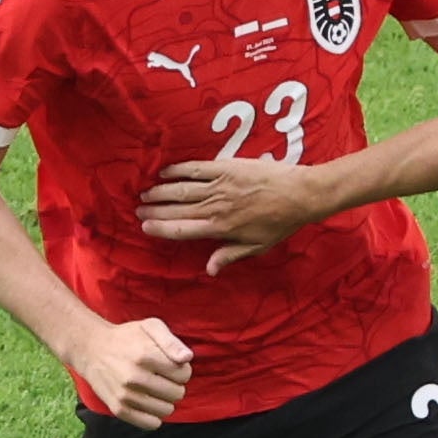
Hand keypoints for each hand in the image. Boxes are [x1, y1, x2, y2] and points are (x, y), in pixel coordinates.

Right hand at [67, 317, 192, 428]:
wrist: (91, 349)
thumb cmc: (127, 337)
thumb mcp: (151, 327)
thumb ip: (172, 341)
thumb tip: (187, 358)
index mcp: (145, 355)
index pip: (184, 374)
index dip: (182, 370)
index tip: (171, 365)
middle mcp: (134, 377)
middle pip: (177, 393)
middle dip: (175, 385)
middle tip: (162, 377)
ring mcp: (125, 395)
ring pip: (167, 410)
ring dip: (166, 401)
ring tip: (155, 389)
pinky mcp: (118, 408)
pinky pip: (151, 424)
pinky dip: (154, 416)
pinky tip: (149, 402)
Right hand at [138, 157, 316, 275]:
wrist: (300, 194)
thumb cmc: (281, 223)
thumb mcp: (257, 246)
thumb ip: (230, 255)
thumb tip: (209, 270)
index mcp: (221, 228)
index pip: (183, 229)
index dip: (161, 228)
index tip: (145, 226)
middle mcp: (216, 207)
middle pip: (177, 209)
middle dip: (155, 209)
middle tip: (138, 208)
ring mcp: (220, 186)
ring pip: (182, 189)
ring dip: (161, 191)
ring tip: (146, 193)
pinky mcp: (226, 168)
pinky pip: (196, 168)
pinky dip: (178, 170)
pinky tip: (165, 172)